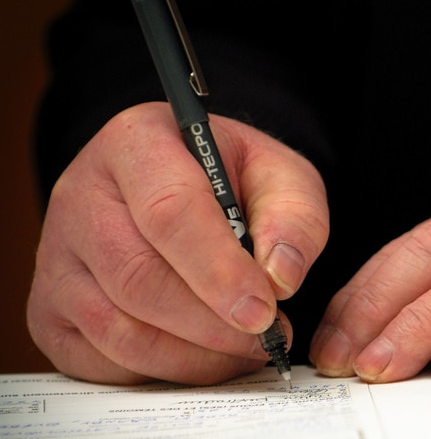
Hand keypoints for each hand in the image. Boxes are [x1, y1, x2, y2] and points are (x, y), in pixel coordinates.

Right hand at [28, 102, 328, 383]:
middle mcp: (81, 196)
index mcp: (136, 144)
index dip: (218, 271)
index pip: (169, 212)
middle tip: (266, 336)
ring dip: (192, 355)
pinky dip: (160, 371)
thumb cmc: (232, 177)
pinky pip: (99, 360)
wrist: (186, 183)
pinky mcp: (51, 308)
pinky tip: (204, 356)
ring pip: (117, 328)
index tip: (263, 310)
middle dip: (211, 324)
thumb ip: (294, 218)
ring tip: (245, 348)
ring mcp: (57, 256)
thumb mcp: (279, 174)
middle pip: (138, 278)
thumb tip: (281, 279)